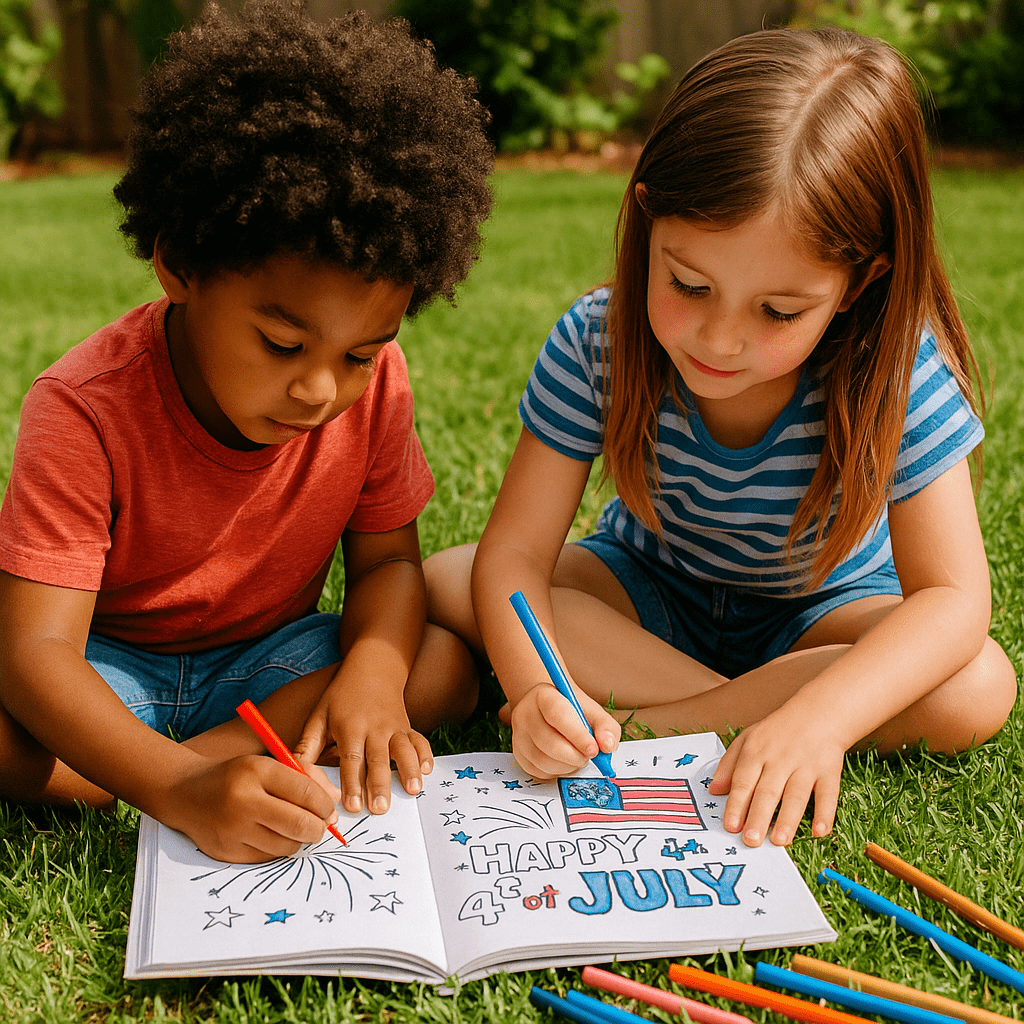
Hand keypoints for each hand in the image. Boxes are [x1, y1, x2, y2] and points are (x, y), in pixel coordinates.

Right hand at [162, 753, 341, 862]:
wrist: (186, 793)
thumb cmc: (237, 776)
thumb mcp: (269, 765)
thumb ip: (306, 778)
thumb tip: (336, 802)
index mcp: (256, 771)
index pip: (306, 791)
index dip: (325, 805)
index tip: (330, 811)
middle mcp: (243, 801)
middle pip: (299, 824)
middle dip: (319, 828)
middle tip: (320, 826)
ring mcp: (232, 830)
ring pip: (287, 846)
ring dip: (298, 840)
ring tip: (291, 828)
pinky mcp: (226, 853)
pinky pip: (267, 858)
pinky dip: (277, 849)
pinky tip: (269, 835)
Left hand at [293, 677, 432, 815]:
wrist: (373, 668)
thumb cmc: (341, 696)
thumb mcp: (320, 714)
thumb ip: (309, 745)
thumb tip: (295, 772)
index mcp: (350, 726)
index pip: (351, 758)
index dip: (351, 783)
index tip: (352, 806)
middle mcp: (374, 727)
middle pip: (378, 759)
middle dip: (379, 785)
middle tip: (380, 809)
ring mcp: (394, 727)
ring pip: (403, 750)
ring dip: (409, 770)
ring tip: (412, 791)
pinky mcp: (407, 727)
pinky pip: (420, 741)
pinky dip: (425, 755)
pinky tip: (426, 771)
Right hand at [504, 682, 619, 778]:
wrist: (549, 711)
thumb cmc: (574, 712)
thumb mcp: (593, 711)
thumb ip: (606, 726)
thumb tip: (607, 746)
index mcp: (543, 695)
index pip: (557, 714)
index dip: (577, 735)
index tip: (594, 749)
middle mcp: (525, 714)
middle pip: (548, 742)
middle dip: (575, 755)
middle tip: (589, 756)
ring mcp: (518, 735)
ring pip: (542, 760)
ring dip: (568, 766)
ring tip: (579, 757)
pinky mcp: (518, 753)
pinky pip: (538, 771)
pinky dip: (557, 772)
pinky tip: (566, 762)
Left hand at [708, 708, 844, 846]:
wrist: (817, 712)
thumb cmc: (778, 731)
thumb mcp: (747, 739)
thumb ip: (729, 764)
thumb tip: (714, 790)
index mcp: (756, 751)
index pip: (744, 781)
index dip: (736, 804)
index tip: (730, 826)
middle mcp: (780, 759)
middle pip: (767, 791)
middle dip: (758, 816)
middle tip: (750, 840)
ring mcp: (805, 766)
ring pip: (796, 795)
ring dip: (788, 819)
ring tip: (779, 841)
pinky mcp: (829, 771)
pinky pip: (827, 794)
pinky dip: (825, 813)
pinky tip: (819, 831)